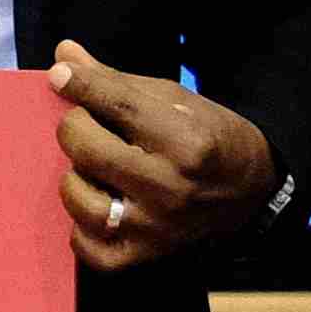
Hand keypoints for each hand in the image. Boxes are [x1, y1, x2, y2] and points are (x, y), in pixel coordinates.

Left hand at [48, 43, 275, 271]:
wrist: (250, 189)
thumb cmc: (206, 136)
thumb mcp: (173, 99)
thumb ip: (114, 81)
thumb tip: (62, 56)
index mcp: (186, 142)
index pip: (118, 106)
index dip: (80, 85)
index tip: (60, 76)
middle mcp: (171, 188)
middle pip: (88, 150)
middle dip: (76, 129)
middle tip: (87, 126)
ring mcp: (156, 227)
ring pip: (81, 200)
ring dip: (74, 177)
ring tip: (93, 167)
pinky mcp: (146, 255)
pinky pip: (87, 248)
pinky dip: (80, 226)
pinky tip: (97, 203)